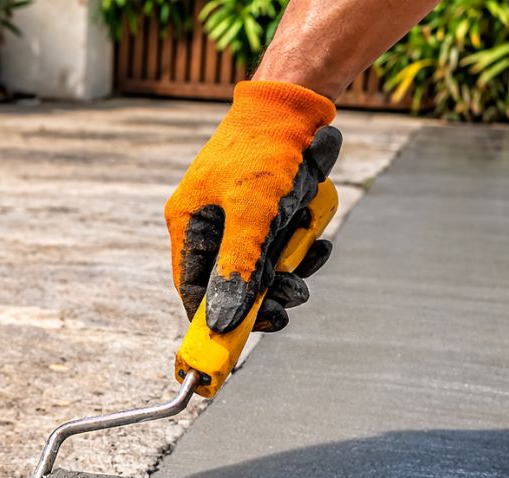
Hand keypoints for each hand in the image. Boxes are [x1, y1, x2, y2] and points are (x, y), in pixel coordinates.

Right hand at [165, 81, 341, 333]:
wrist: (299, 103)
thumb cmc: (268, 150)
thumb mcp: (254, 214)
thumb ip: (238, 269)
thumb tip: (223, 323)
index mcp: (189, 224)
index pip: (193, 289)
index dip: (213, 320)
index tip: (239, 343)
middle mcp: (209, 224)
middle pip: (231, 283)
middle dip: (265, 295)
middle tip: (295, 301)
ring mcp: (238, 219)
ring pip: (261, 269)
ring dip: (290, 271)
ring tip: (314, 257)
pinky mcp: (267, 213)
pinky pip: (281, 248)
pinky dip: (301, 250)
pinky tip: (320, 241)